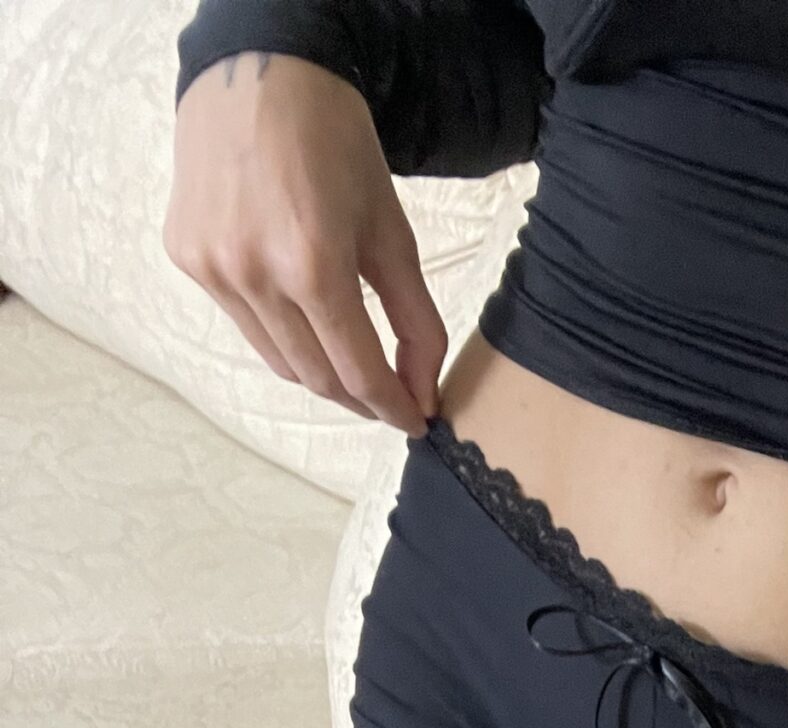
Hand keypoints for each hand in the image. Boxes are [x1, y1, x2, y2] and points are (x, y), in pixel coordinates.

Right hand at [164, 50, 445, 434]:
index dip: (392, 407)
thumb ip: (415, 319)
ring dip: (318, 370)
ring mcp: (212, 268)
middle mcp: (254, 274)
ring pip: (277, 360)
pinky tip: (293, 301)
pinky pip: (242, 322)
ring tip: (345, 354)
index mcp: (312, 265)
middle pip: (316, 377)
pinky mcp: (187, 257)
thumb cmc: (333, 140)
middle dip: (359, 397)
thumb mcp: (390, 228)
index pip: (357, 372)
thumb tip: (424, 392)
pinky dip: (277, 329)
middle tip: (387, 396)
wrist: (257, 70)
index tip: (415, 422)